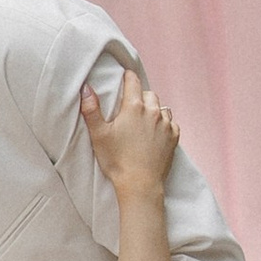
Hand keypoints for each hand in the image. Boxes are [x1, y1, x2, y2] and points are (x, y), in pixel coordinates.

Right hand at [81, 66, 177, 199]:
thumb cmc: (117, 160)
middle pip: (149, 93)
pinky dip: (164, 123)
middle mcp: (153, 112)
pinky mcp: (174, 137)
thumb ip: (91, 109)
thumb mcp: (99, 135)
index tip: (125, 76)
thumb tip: (86, 88)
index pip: (133, 81)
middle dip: (140, 95)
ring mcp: (166, 125)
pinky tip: (155, 132)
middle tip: (131, 104)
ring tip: (143, 119)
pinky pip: (171, 122)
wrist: (140, 184)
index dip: (127, 77)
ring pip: (162, 107)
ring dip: (153, 109)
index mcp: (134, 107)